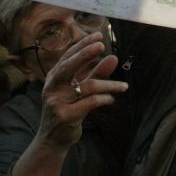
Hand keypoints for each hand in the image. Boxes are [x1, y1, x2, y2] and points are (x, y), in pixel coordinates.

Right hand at [36, 32, 127, 149]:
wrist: (54, 139)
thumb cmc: (69, 110)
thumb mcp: (82, 90)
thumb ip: (97, 74)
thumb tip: (113, 57)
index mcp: (54, 78)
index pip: (68, 57)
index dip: (82, 45)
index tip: (98, 35)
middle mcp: (52, 87)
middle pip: (68, 66)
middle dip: (85, 53)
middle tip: (101, 45)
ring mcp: (57, 102)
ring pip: (87, 86)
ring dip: (109, 85)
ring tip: (123, 86)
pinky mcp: (65, 116)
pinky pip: (90, 102)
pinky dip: (104, 98)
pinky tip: (111, 99)